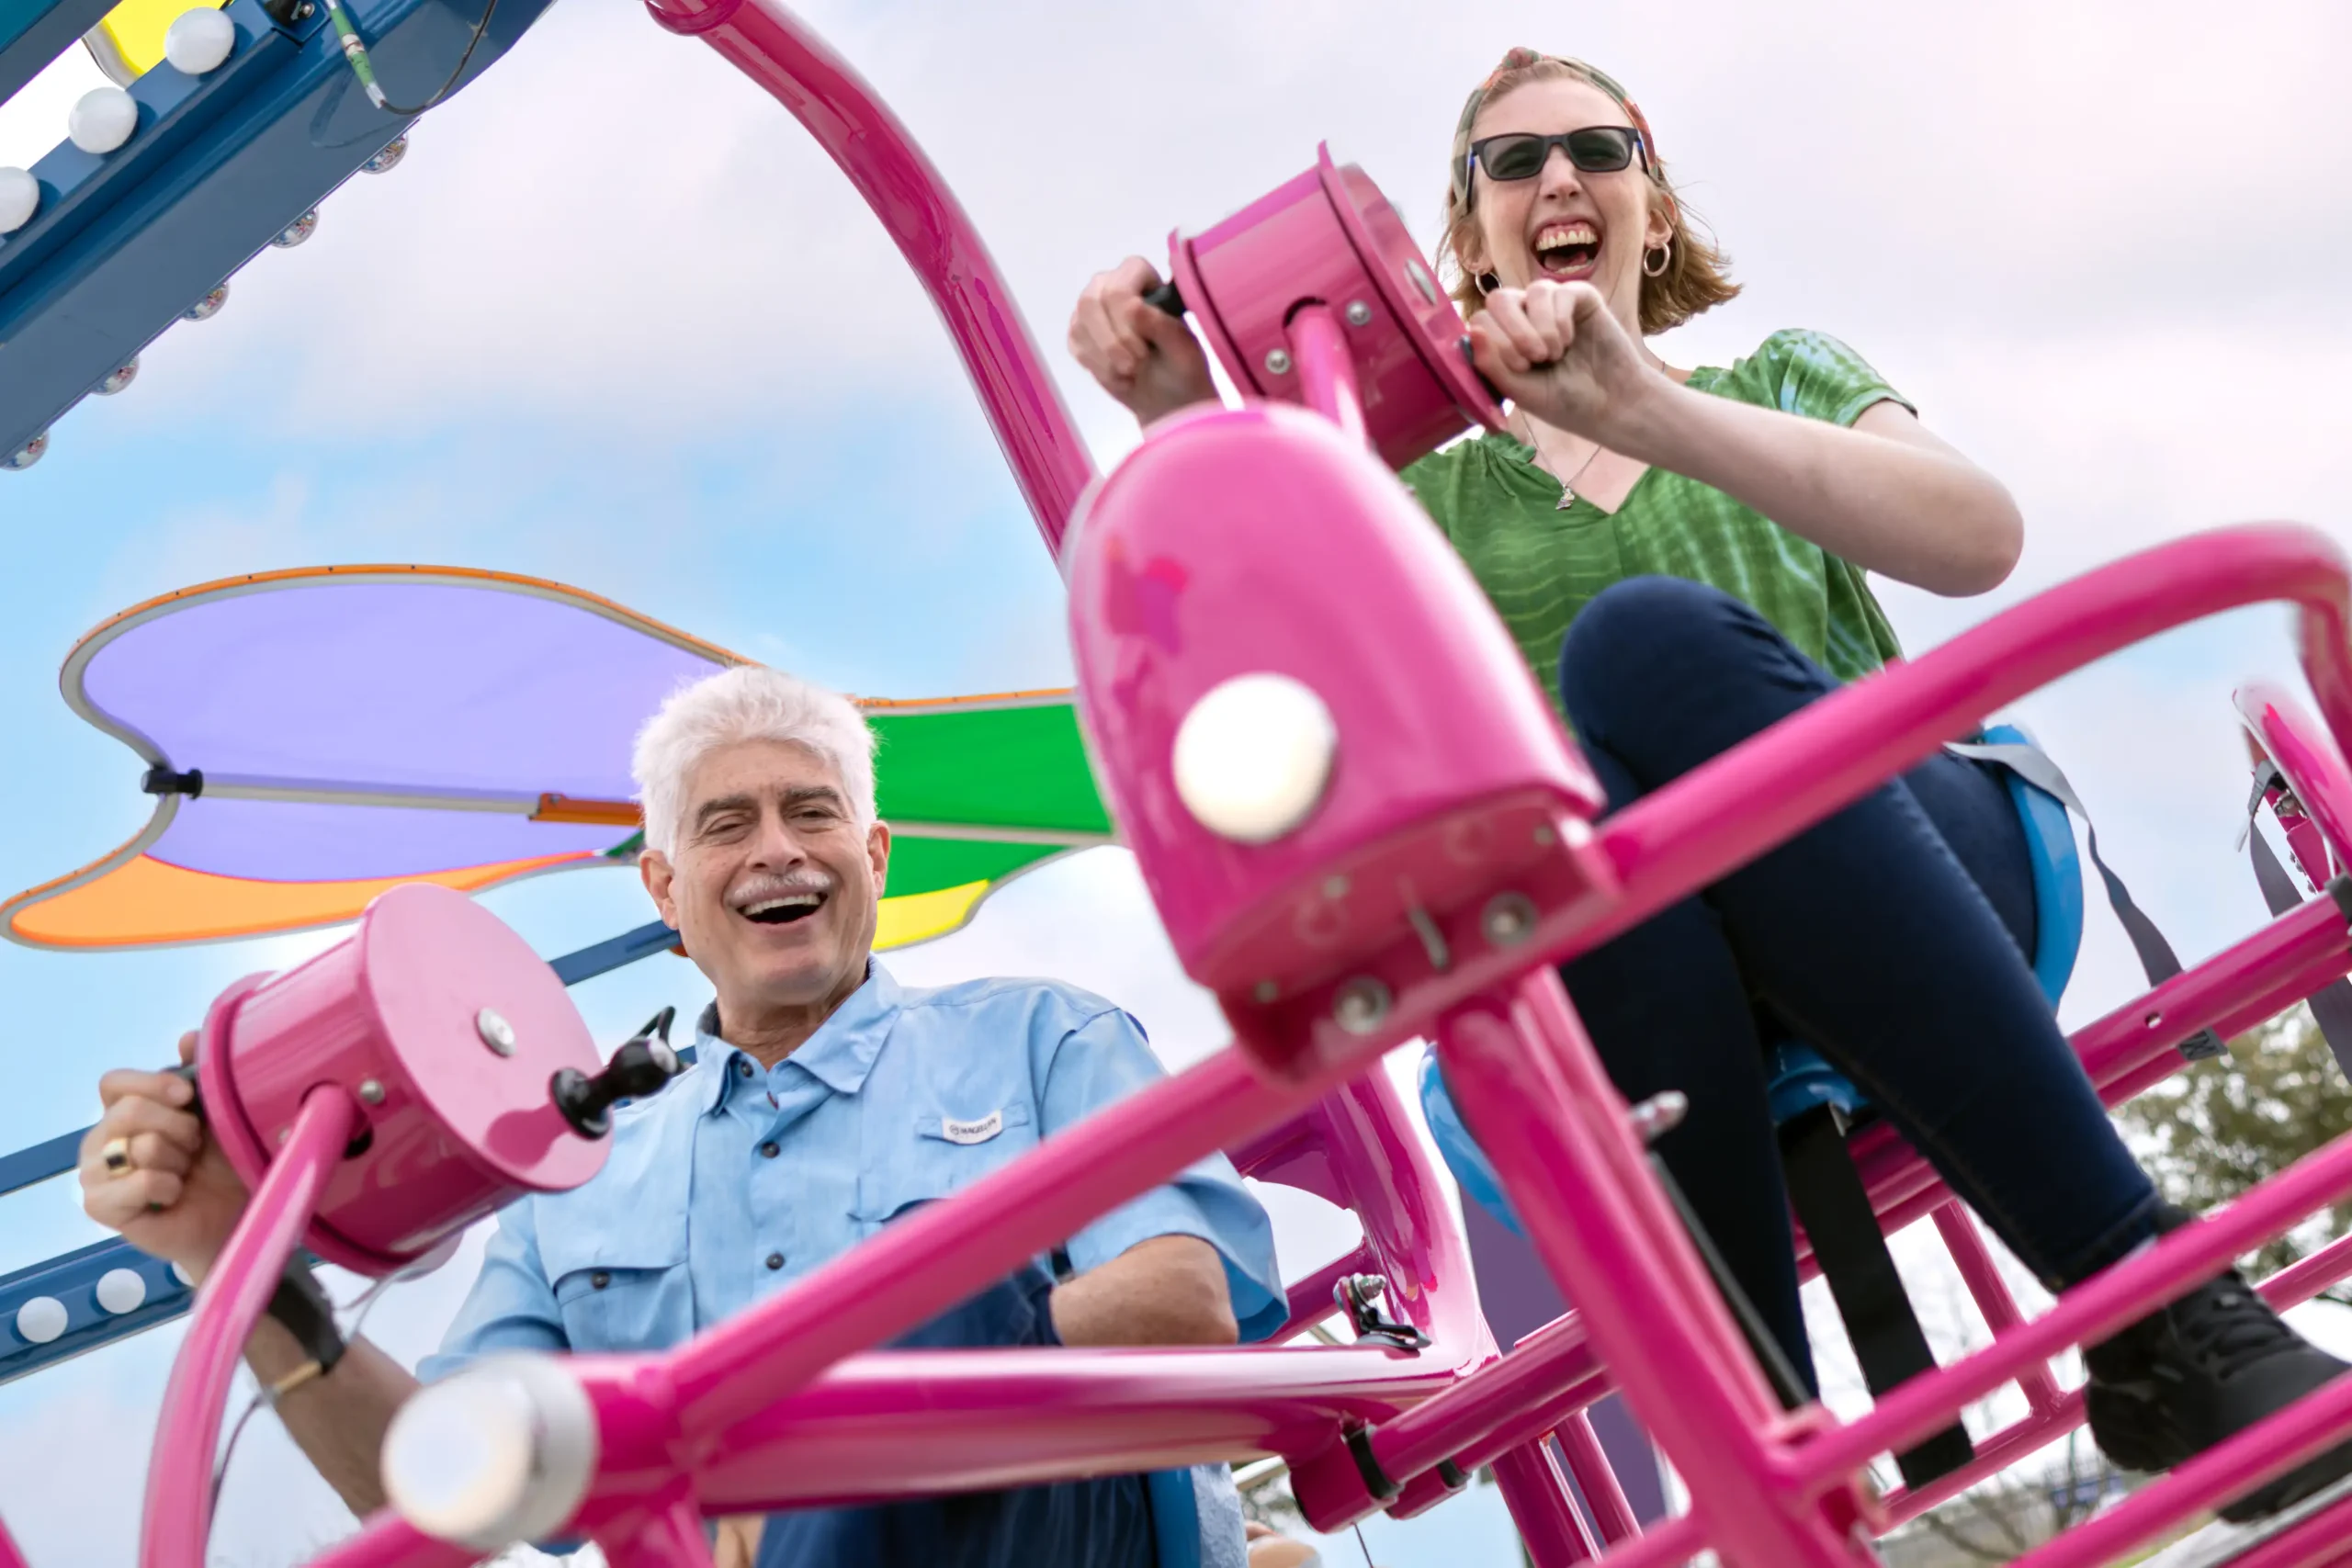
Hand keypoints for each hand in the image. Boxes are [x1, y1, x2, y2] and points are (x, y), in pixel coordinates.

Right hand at [78, 1031, 248, 1282]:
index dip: (151, 1084)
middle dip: (178, 1127)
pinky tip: (172, 1195)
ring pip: (141, 1146)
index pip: (114, 1082)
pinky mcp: (100, 1206)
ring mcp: (96, 1173)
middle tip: (194, 1147)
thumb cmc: (221, 1162)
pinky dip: (167, 1187)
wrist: (231, 1215)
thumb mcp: (218, 1111)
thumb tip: (187, 1037)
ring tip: (184, 1174)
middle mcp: (102, 1138)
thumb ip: (201, 1072)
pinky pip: (139, 1182)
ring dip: (178, 1160)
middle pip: (129, 1111)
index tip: (187, 1096)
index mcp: (124, 1110)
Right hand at [1067, 256, 1218, 425]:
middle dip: (1112, 343)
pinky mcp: (1078, 333)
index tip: (1146, 347)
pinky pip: (1076, 347)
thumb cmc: (1181, 365)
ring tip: (1133, 373)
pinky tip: (1121, 377)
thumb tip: (1132, 307)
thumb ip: (1161, 325)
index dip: (1126, 317)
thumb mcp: (1183, 348)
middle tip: (1135, 366)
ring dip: (1106, 359)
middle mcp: (1108, 283)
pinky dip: (1099, 368)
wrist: (1169, 394)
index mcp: (1139, 273)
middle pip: (1091, 303)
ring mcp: (1090, 308)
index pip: (1119, 286)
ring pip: (1080, 327)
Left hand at [1466, 279, 1665, 444]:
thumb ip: (1491, 365)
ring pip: (1532, 292)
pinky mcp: (1578, 296)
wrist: (1610, 404)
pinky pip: (1559, 292)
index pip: (1480, 320)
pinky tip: (1570, 340)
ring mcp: (1550, 304)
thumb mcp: (1520, 390)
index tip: (1522, 368)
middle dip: (1515, 331)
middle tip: (1536, 358)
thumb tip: (1473, 331)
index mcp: (1503, 338)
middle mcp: (1523, 315)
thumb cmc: (1563, 400)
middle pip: (1499, 299)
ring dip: (1543, 329)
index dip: (1496, 342)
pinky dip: (1561, 320)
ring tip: (1556, 354)